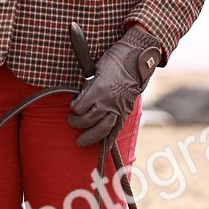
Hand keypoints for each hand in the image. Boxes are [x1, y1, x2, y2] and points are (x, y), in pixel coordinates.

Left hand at [68, 26, 160, 147]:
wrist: (136, 60)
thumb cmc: (114, 60)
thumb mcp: (95, 70)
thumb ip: (88, 86)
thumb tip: (80, 96)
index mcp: (98, 90)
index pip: (79, 107)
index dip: (73, 108)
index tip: (72, 107)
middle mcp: (108, 102)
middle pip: (88, 119)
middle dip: (77, 123)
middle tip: (71, 122)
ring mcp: (118, 108)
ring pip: (102, 129)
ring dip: (90, 136)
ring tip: (81, 141)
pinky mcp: (125, 112)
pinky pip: (116, 129)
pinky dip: (109, 140)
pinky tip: (103, 147)